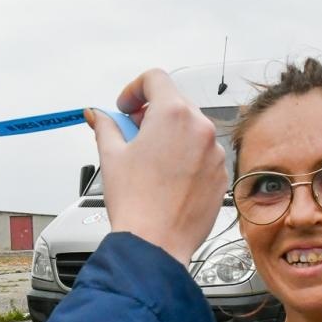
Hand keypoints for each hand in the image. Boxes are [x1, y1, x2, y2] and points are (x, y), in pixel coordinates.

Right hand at [87, 69, 226, 265]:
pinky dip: (186, 157)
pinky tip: (167, 178)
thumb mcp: (111, 156)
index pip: (156, 78)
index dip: (135, 89)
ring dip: (170, 135)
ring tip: (149, 160)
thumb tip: (99, 116)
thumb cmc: (136, 203)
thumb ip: (106, 126)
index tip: (125, 106)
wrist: (156, 243)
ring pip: (191, 129)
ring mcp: (215, 152)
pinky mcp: (221, 174)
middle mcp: (200, 128)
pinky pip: (203, 154)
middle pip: (175, 103)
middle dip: (151, 112)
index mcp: (173, 114)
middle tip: (132, 132)